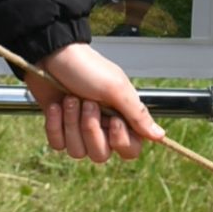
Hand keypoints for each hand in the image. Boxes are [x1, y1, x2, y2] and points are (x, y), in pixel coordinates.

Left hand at [25, 40, 163, 162]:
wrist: (52, 56)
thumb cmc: (87, 68)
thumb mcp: (116, 89)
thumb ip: (138, 115)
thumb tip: (160, 135)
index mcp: (122, 117)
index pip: (130, 150)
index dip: (120, 141)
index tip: (113, 120)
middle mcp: (102, 127)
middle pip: (100, 155)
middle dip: (90, 129)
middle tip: (87, 103)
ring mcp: (79, 129)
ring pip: (77, 151)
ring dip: (71, 123)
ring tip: (70, 100)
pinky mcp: (59, 128)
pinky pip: (58, 144)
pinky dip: (55, 125)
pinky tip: (56, 106)